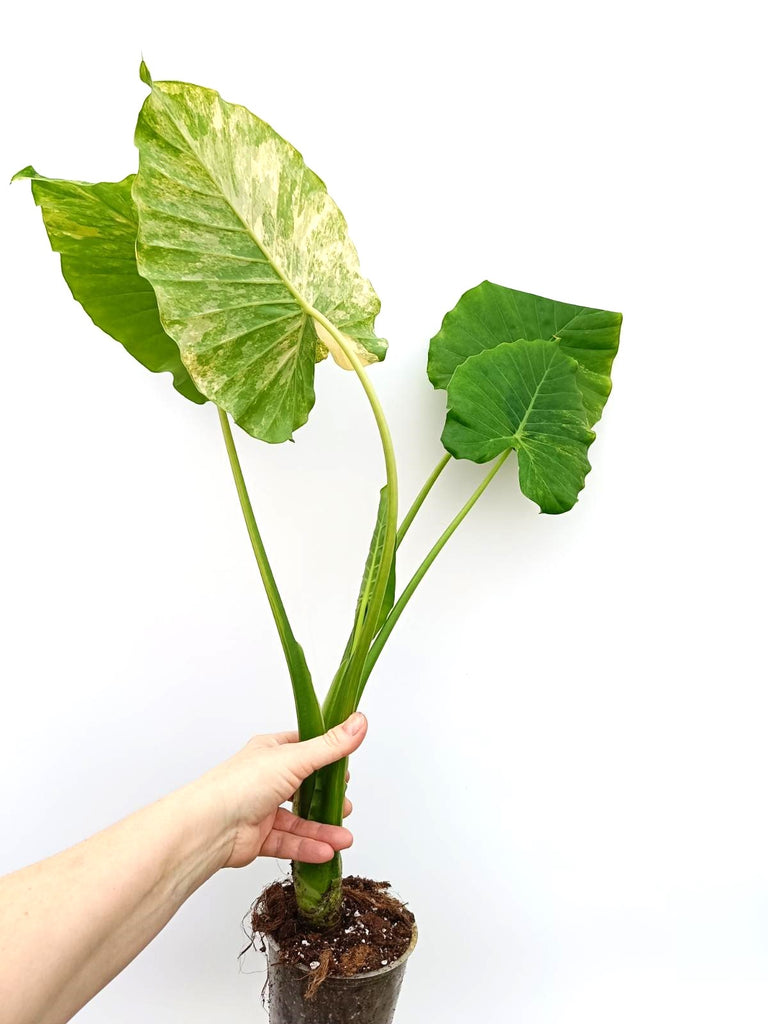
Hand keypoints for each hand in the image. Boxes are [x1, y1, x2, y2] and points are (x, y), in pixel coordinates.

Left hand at [194, 712, 367, 868]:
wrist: (209, 827)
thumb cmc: (241, 784)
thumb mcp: (295, 758)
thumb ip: (330, 746)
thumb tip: (359, 722)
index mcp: (271, 752)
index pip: (304, 748)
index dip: (326, 757)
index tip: (345, 767)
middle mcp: (266, 778)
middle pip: (304, 788)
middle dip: (327, 800)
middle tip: (345, 805)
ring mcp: (262, 808)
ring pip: (299, 819)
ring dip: (323, 830)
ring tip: (344, 839)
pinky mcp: (259, 837)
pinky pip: (289, 842)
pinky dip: (307, 847)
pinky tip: (326, 852)